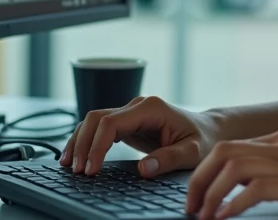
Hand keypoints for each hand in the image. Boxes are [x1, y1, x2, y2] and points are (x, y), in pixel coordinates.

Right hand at [60, 95, 221, 177]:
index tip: (90, 170)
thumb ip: (169, 158)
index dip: (96, 146)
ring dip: (78, 141)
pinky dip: (86, 140)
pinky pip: (100, 128)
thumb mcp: (193, 152)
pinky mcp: (128, 122)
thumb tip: (144, 169)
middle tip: (76, 171)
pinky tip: (76, 157)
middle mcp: (138, 105)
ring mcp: (131, 112)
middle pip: (97, 118)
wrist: (209, 129)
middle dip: (82, 144)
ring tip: (68, 165)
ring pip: (94, 120)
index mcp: (152, 108)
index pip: (112, 122)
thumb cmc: (203, 139)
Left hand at [188, 127, 277, 219]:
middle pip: (224, 151)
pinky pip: (252, 188)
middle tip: (191, 206)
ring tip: (204, 216)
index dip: (208, 172)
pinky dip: (231, 204)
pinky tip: (224, 219)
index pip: (233, 146)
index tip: (198, 197)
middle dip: (199, 179)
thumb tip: (246, 194)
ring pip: (232, 165)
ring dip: (209, 193)